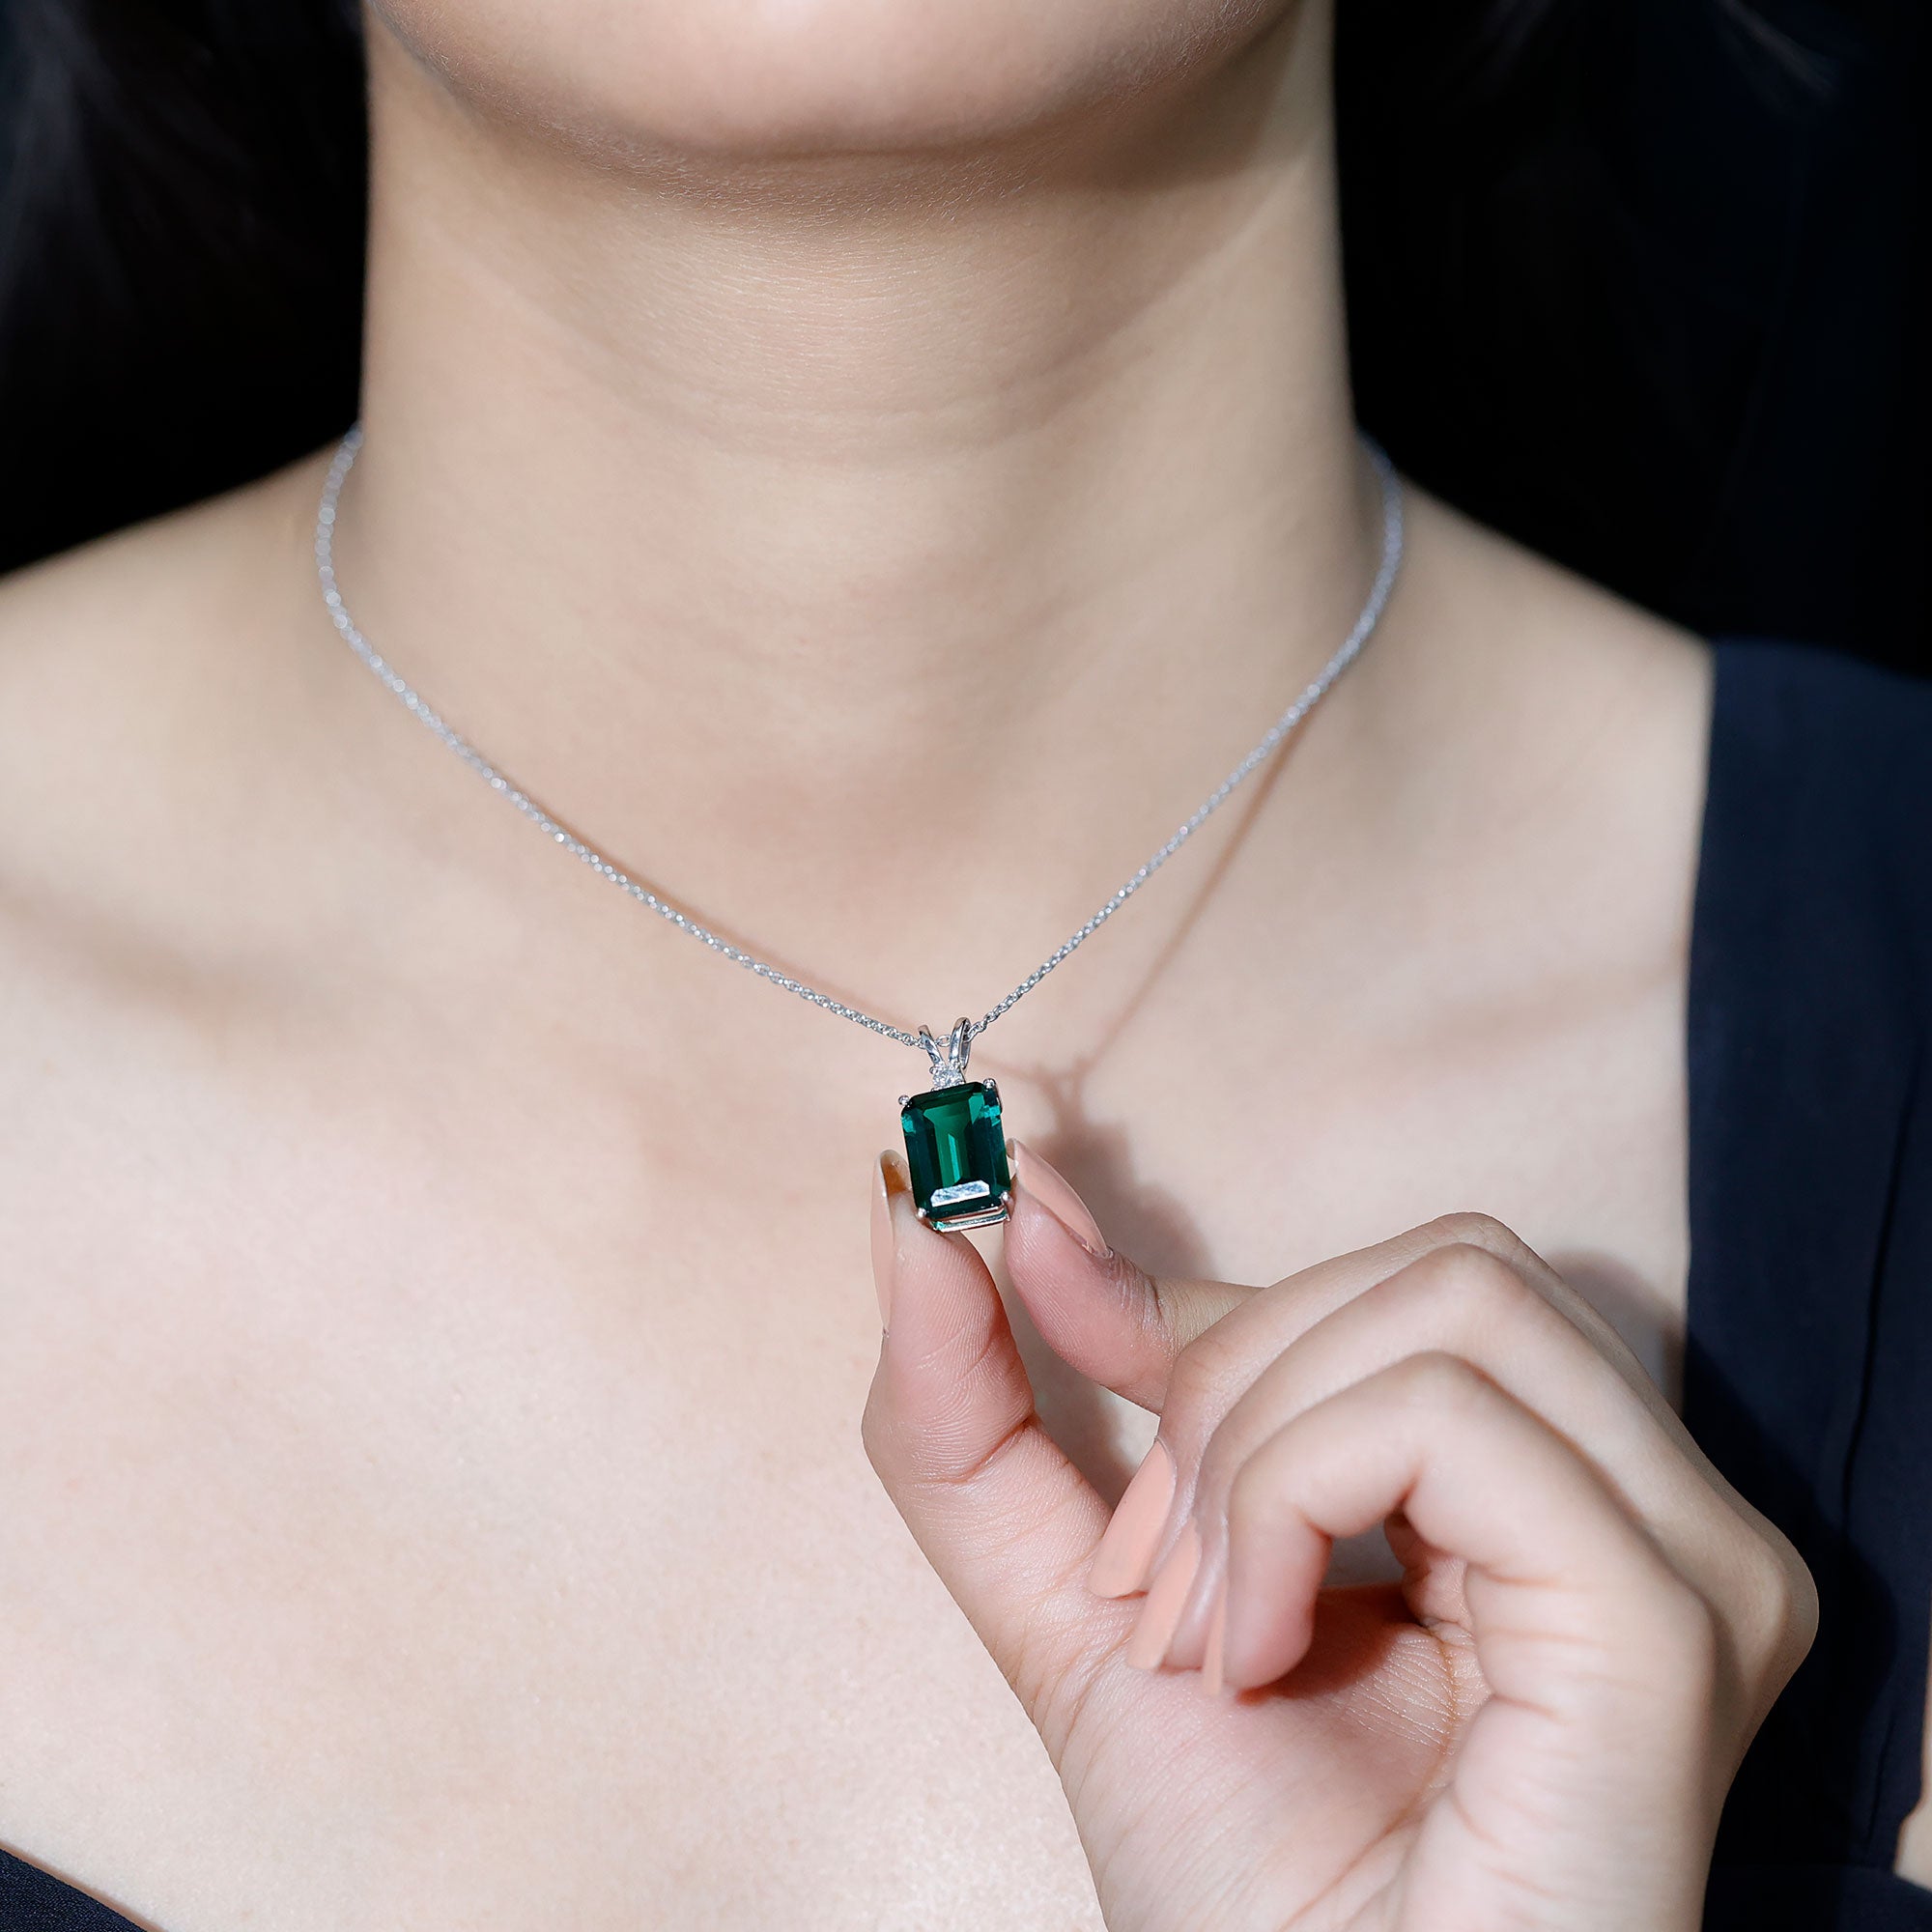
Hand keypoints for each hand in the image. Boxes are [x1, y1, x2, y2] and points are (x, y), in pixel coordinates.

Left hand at [861, 1146, 1815, 1931]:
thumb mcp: (1083, 1610)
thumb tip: (918, 1216)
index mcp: (1549, 1498)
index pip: (1396, 1283)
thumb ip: (989, 1422)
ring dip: (1256, 1453)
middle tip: (1162, 1598)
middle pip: (1434, 1266)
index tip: (1031, 1254)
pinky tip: (1267, 1655)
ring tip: (1221, 1639)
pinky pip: (1439, 1417)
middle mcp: (1648, 1507)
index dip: (1207, 1303)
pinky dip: (1292, 1501)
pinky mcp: (1668, 1617)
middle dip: (1230, 1397)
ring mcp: (1687, 1553)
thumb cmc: (1243, 1892)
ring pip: (1444, 1304)